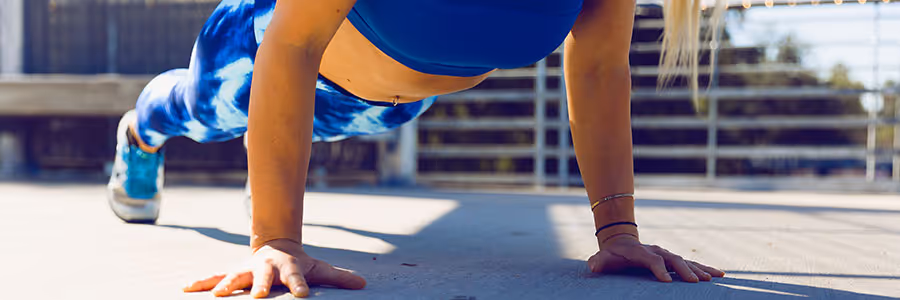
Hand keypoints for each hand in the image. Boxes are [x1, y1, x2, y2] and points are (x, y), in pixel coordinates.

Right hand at [183, 239, 366, 297]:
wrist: (276, 246)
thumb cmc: (299, 264)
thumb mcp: (319, 269)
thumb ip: (338, 278)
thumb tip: (363, 285)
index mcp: (288, 268)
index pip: (297, 279)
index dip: (299, 286)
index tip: (302, 296)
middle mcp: (266, 268)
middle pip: (262, 277)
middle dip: (259, 286)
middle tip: (256, 296)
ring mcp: (247, 270)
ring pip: (234, 277)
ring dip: (224, 286)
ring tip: (216, 296)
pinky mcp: (232, 274)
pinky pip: (214, 277)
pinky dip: (200, 282)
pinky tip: (185, 288)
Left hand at [587, 235, 724, 281]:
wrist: (621, 243)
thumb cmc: (612, 255)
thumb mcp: (602, 258)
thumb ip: (598, 261)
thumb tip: (593, 265)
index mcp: (641, 252)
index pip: (652, 260)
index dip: (659, 269)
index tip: (667, 282)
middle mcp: (657, 251)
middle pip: (673, 259)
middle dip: (684, 270)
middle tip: (695, 282)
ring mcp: (666, 255)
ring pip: (685, 261)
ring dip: (699, 269)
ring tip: (714, 277)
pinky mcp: (673, 260)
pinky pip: (691, 263)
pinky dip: (704, 268)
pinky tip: (719, 274)